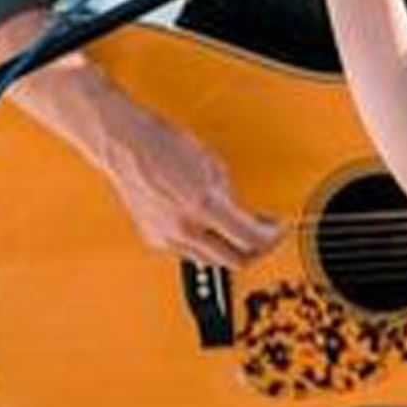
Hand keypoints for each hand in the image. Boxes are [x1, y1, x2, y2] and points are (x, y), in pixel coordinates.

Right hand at [91, 91, 283, 269]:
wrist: (128, 147)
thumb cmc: (166, 145)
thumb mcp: (214, 165)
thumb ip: (231, 196)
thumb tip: (245, 218)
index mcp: (204, 206)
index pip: (252, 239)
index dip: (273, 237)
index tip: (279, 228)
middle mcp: (185, 229)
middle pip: (235, 261)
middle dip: (257, 250)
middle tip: (265, 234)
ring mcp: (168, 238)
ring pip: (212, 260)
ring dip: (230, 249)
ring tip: (239, 229)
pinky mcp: (155, 240)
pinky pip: (190, 251)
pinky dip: (206, 243)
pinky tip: (211, 228)